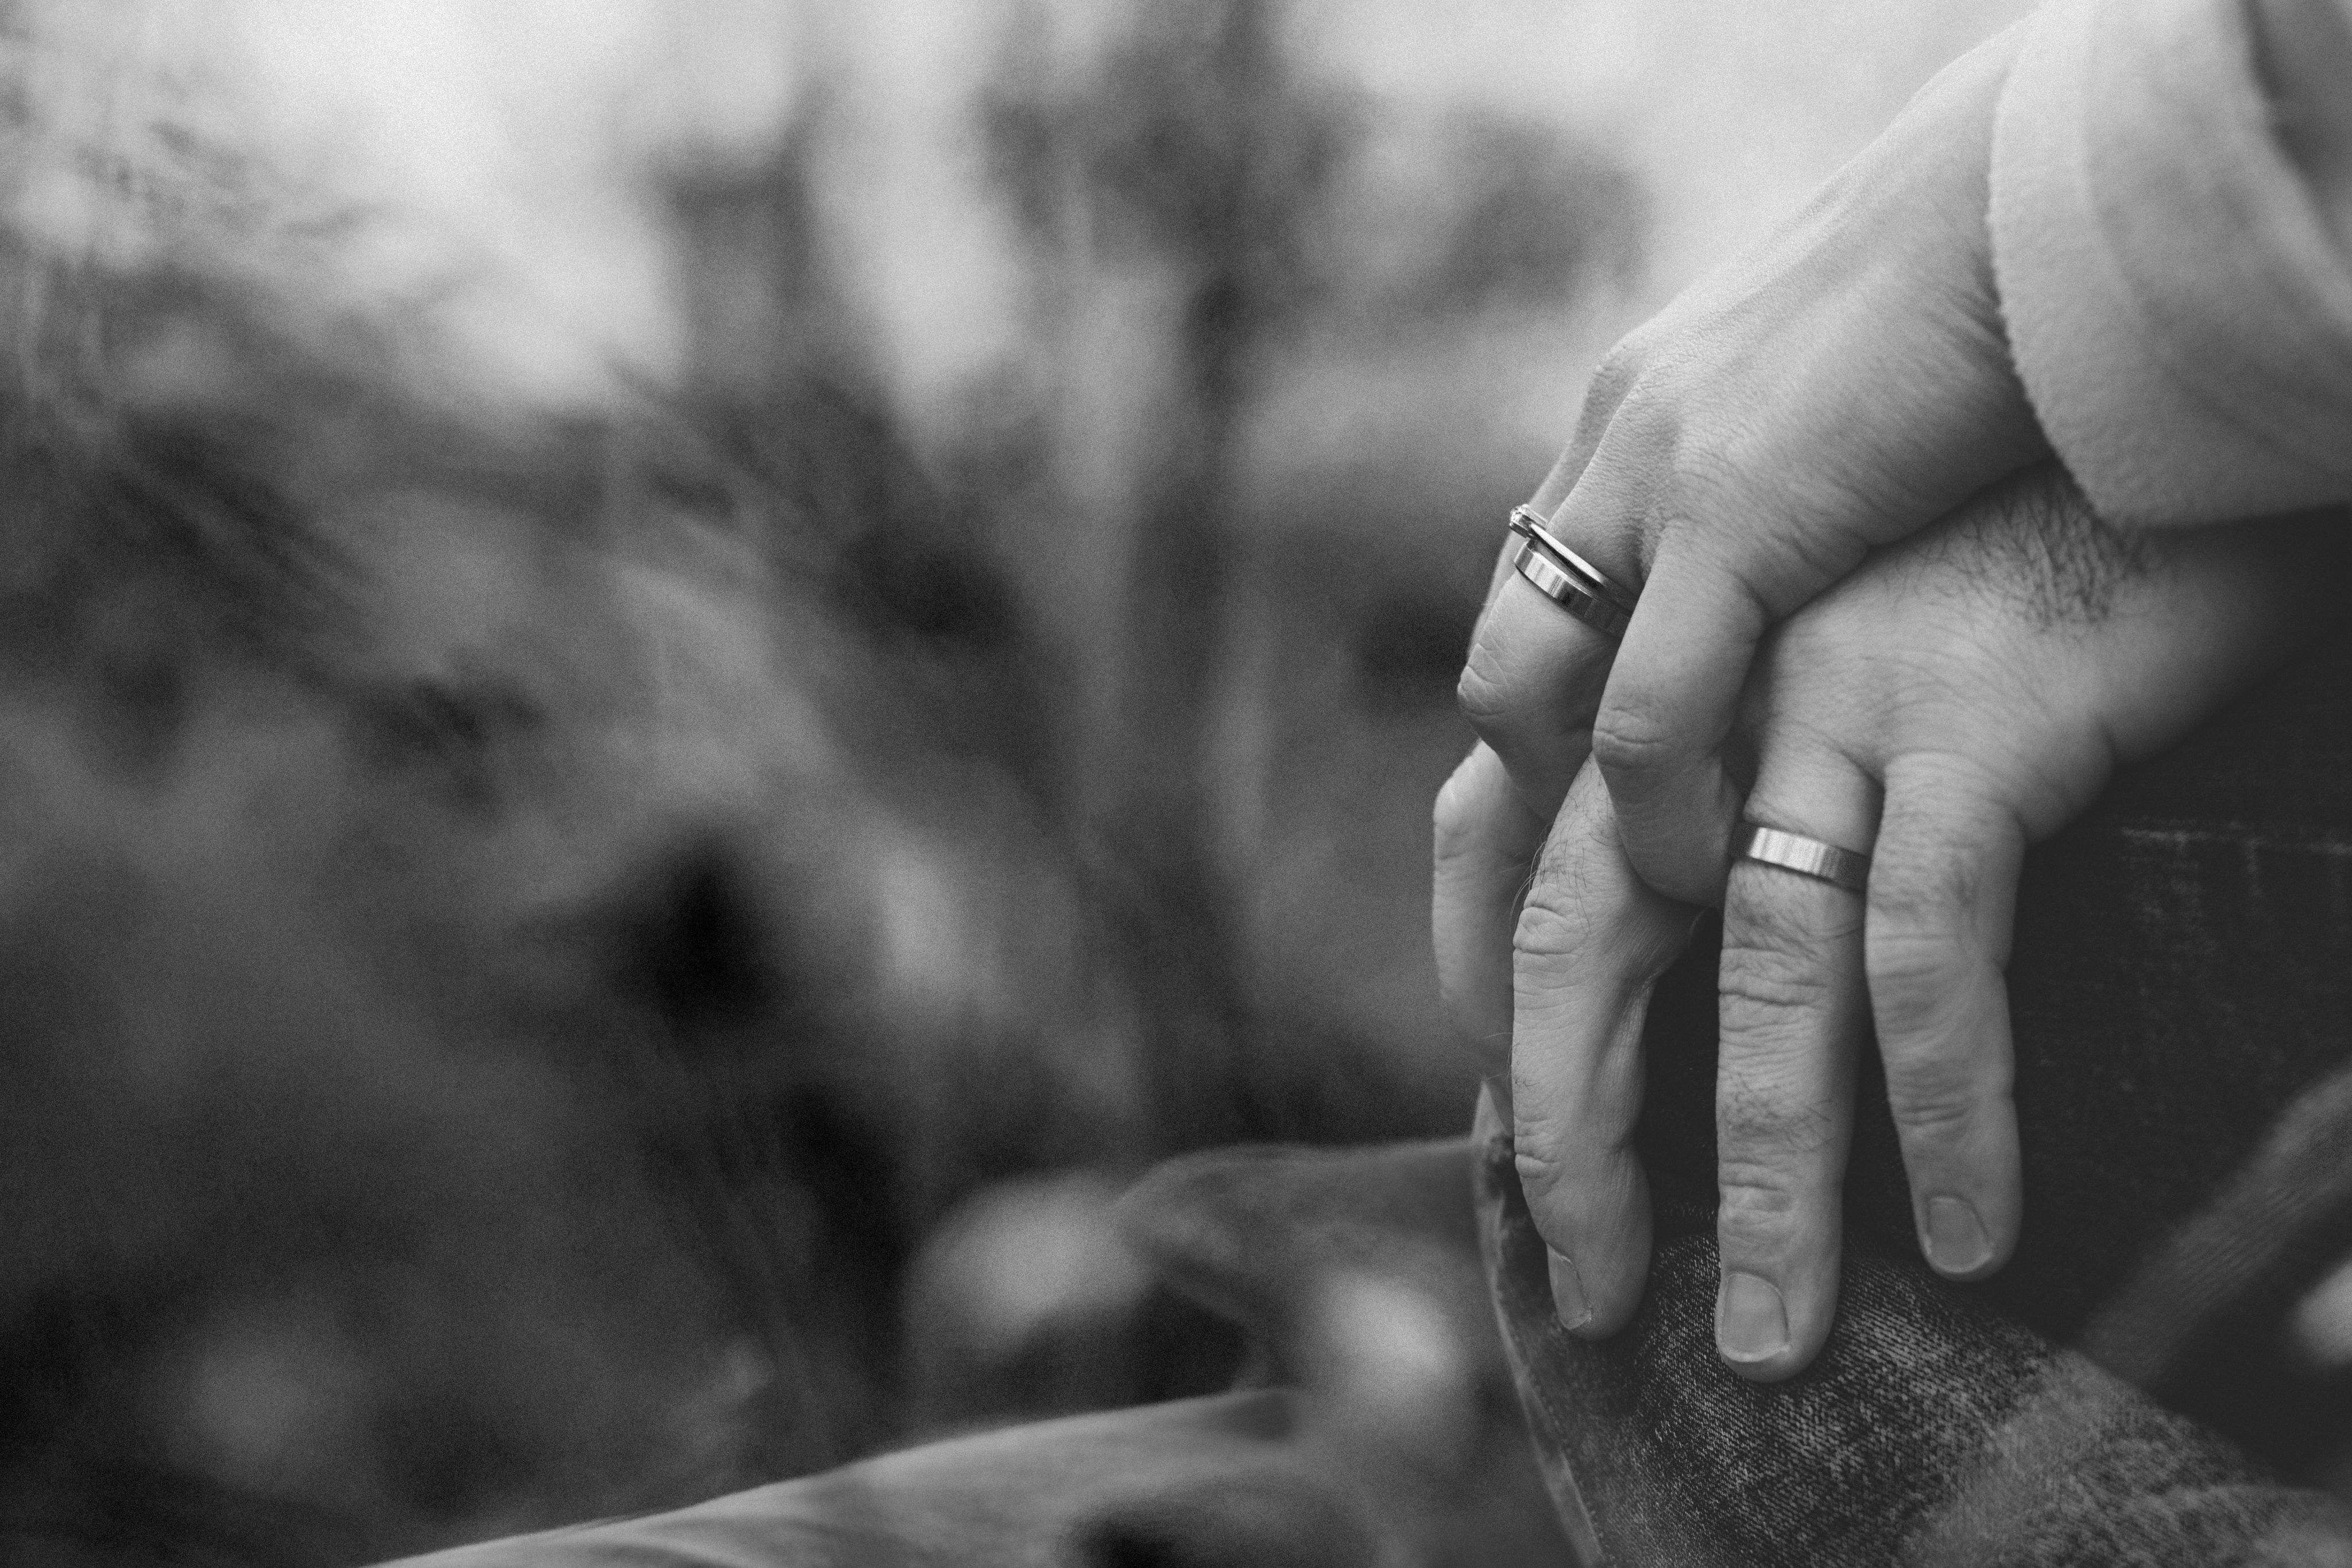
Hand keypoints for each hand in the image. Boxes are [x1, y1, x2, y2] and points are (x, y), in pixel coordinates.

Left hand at [1446, 464, 2338, 1379]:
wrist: (2114, 342)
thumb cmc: (1987, 502)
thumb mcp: (1811, 594)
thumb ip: (1723, 705)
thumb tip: (1699, 846)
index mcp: (1647, 645)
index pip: (1489, 833)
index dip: (1479, 987)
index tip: (1509, 1119)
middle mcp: (1704, 678)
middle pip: (1574, 933)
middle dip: (1568, 1129)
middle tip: (1592, 1283)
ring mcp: (1824, 699)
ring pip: (1752, 979)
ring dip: (1763, 1178)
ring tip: (1773, 1328)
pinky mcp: (1962, 718)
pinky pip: (1924, 948)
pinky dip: (1944, 1102)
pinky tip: (1967, 1224)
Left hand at [1449, 21, 2044, 953]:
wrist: (2038, 201)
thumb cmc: (1980, 312)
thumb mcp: (1837, 414)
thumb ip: (1782, 494)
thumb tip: (1795, 577)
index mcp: (1633, 418)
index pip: (1536, 602)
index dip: (1548, 734)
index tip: (1582, 843)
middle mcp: (1609, 446)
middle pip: (1501, 655)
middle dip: (1519, 790)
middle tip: (1581, 897)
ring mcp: (1651, 475)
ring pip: (1522, 688)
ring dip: (1569, 813)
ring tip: (1651, 902)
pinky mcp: (1731, 512)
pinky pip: (1647, 711)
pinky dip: (1660, 809)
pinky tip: (1715, 868)